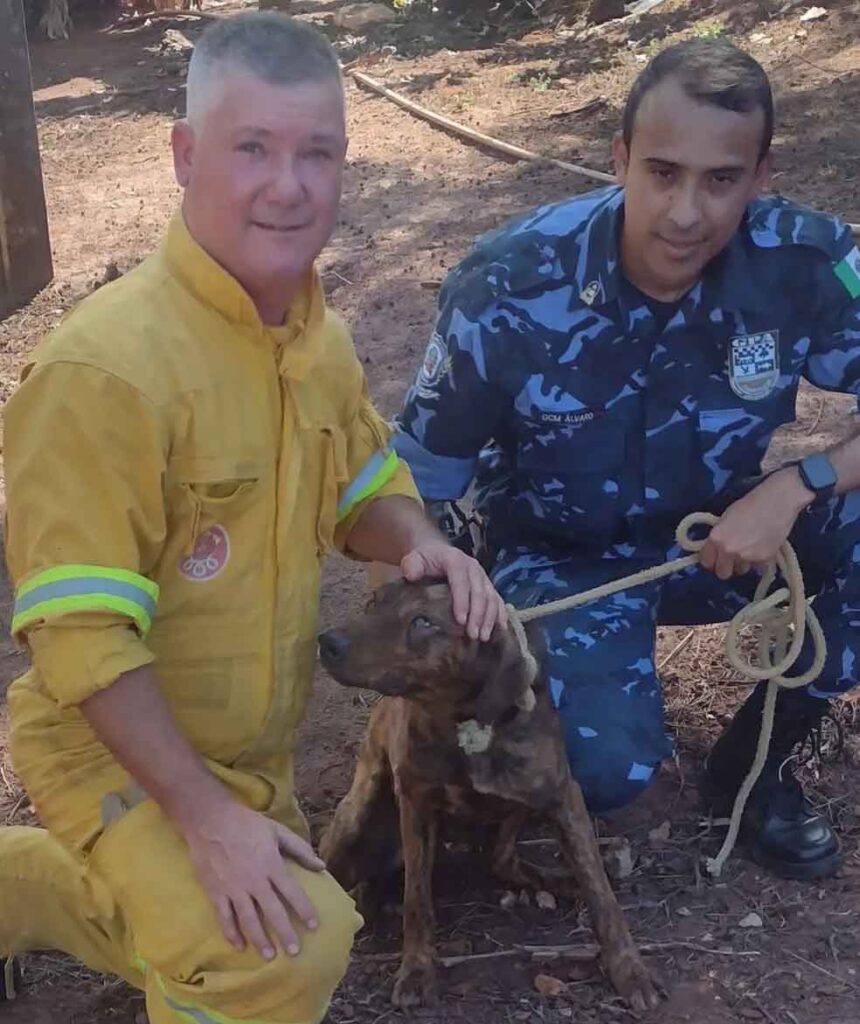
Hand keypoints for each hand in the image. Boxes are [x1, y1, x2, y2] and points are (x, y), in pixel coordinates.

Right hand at [181, 801, 324, 959]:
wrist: (209, 820)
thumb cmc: (246, 824)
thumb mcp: (277, 831)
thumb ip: (300, 849)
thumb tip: (321, 866)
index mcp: (271, 864)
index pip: (292, 892)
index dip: (305, 910)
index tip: (314, 926)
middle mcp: (254, 880)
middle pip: (273, 912)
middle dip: (285, 933)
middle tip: (295, 952)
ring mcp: (234, 888)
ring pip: (249, 920)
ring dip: (260, 939)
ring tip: (269, 956)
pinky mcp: (216, 892)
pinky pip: (224, 917)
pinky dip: (231, 933)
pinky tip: (239, 945)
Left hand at [400, 541, 506, 640]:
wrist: (437, 552)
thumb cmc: (425, 559)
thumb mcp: (414, 558)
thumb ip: (412, 565)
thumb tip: (412, 575)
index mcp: (455, 560)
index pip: (460, 581)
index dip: (462, 601)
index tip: (460, 620)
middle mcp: (473, 567)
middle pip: (479, 592)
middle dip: (477, 615)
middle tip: (472, 635)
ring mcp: (483, 577)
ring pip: (491, 597)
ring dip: (489, 618)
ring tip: (483, 637)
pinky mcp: (488, 585)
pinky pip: (498, 599)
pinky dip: (500, 614)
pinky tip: (500, 629)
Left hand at [699, 468, 812, 579]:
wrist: (777, 502)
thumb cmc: (750, 505)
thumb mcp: (725, 519)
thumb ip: (718, 537)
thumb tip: (715, 550)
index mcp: (716, 538)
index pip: (705, 561)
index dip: (711, 560)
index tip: (716, 557)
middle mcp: (729, 550)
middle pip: (722, 573)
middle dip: (726, 567)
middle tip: (732, 558)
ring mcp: (747, 557)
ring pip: (741, 570)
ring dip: (743, 563)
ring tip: (751, 547)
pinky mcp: (764, 560)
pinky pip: (757, 566)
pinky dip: (758, 559)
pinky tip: (763, 545)